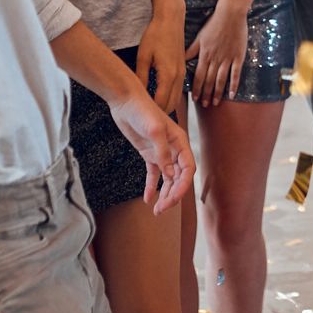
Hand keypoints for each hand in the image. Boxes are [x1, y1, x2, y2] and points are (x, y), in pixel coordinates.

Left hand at [109, 87, 195, 211]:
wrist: (125, 101)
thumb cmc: (142, 111)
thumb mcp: (154, 131)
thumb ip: (162, 153)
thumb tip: (170, 175)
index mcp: (180, 142)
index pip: (188, 169)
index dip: (183, 186)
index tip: (173, 199)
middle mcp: (173, 149)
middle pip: (178, 177)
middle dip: (172, 195)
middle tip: (162, 210)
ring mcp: (161, 152)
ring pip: (167, 178)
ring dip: (164, 194)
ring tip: (157, 210)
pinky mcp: (148, 153)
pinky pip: (153, 174)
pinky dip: (151, 187)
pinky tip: (148, 199)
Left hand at [136, 11, 186, 115]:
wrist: (171, 20)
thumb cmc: (155, 35)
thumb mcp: (143, 56)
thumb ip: (141, 77)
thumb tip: (137, 95)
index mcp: (168, 74)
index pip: (161, 103)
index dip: (152, 113)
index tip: (140, 120)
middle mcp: (179, 77)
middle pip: (172, 105)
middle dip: (159, 115)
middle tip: (144, 120)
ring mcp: (182, 74)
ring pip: (177, 100)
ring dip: (165, 107)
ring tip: (150, 113)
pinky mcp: (183, 70)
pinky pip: (178, 91)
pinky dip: (170, 99)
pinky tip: (158, 100)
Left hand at [184, 3, 249, 107]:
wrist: (231, 14)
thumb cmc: (214, 23)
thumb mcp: (200, 36)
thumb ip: (191, 50)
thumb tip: (182, 60)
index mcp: (204, 54)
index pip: (198, 76)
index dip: (195, 88)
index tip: (194, 99)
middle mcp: (215, 59)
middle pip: (208, 80)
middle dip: (205, 94)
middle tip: (204, 105)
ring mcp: (227, 59)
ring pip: (220, 80)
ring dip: (217, 92)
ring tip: (214, 103)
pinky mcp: (238, 57)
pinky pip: (235, 74)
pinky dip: (233, 85)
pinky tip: (231, 95)